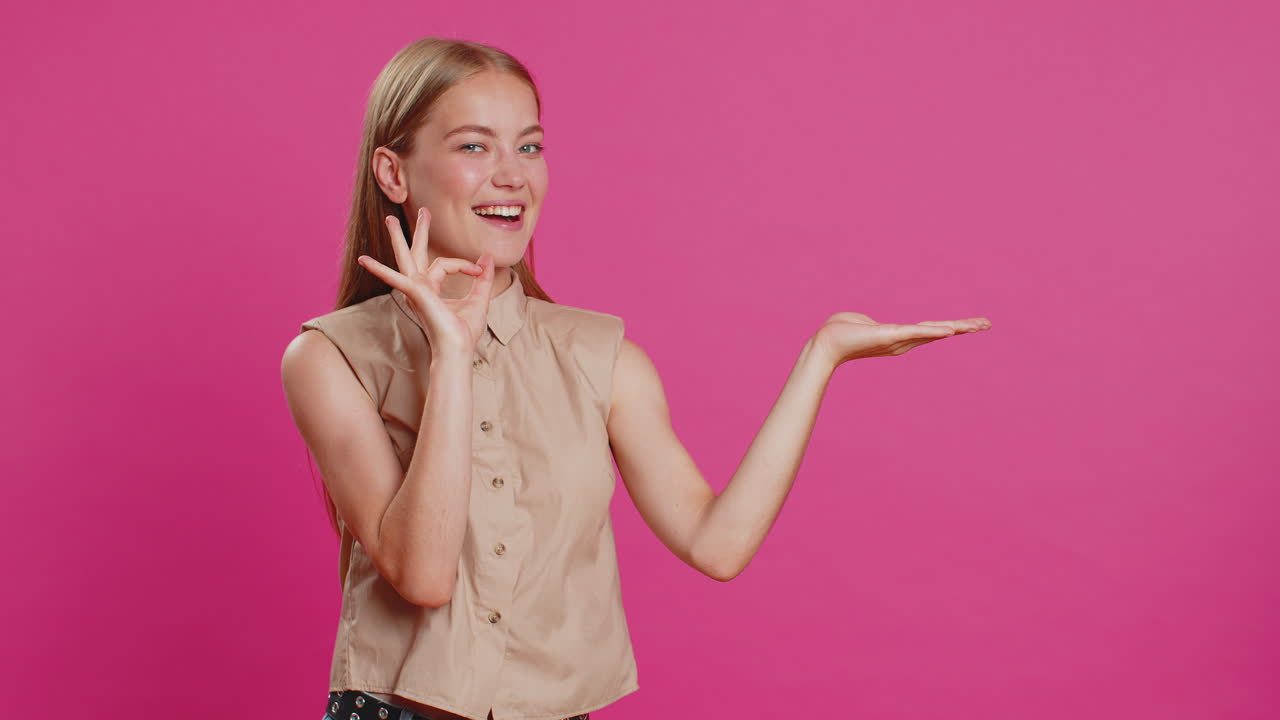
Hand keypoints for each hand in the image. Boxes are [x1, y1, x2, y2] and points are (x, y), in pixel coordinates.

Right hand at [356, 207, 494, 355]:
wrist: (458, 349)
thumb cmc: (464, 331)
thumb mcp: (479, 298)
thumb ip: (482, 278)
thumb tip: (487, 257)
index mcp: (431, 288)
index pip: (445, 264)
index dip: (465, 264)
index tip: (479, 270)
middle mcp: (420, 286)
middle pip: (416, 253)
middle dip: (419, 231)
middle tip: (424, 210)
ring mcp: (415, 289)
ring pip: (405, 258)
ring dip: (398, 237)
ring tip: (390, 219)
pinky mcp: (415, 293)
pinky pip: (396, 278)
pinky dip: (380, 270)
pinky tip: (364, 260)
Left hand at [813, 312, 990, 368]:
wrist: (826, 343)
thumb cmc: (841, 332)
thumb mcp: (862, 324)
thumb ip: (871, 324)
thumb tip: (868, 324)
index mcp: (900, 337)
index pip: (932, 330)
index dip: (952, 327)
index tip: (973, 324)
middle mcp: (904, 341)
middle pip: (940, 332)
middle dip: (965, 327)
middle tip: (988, 324)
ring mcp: (899, 340)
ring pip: (933, 332)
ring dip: (957, 328)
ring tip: (978, 325)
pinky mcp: (890, 336)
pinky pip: (916, 333)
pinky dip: (934, 332)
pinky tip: (951, 330)